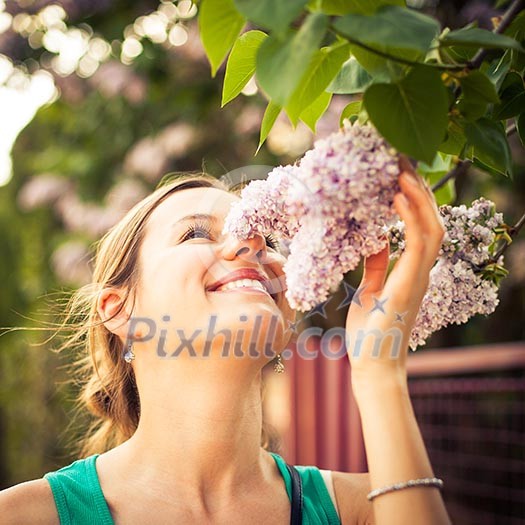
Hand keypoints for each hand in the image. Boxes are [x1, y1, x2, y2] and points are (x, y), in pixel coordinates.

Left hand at [345, 156, 444, 385]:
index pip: (421, 226)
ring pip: (431, 227)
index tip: (398, 174)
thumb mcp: (369, 290)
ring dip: (419, 197)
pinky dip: (409, 217)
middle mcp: (420, 271)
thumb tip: (376, 240)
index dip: (414, 199)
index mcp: (411, 271)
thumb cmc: (370, 332)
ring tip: (402, 170)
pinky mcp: (409, 284)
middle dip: (419, 189)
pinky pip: (416, 244)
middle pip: (431, 220)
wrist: (373, 366)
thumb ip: (376, 265)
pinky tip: (396, 197)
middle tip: (402, 161)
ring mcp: (418, 277)